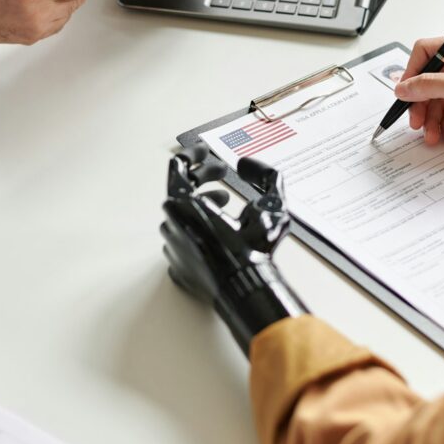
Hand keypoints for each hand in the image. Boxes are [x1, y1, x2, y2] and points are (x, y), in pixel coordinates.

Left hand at [161, 146, 305, 353]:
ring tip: (223, 202)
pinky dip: (196, 229)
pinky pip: (182, 239)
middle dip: (202, 178)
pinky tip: (215, 229)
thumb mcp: (271, 206)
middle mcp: (172, 224)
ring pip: (180, 215)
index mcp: (185, 205)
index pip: (178, 167)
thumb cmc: (254, 251)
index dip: (194, 155)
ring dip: (200, 204)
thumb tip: (248, 166)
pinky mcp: (177, 267)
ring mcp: (172, 248)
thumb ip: (267, 176)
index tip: (206, 152)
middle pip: (179, 190)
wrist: (245, 291)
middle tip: (220, 174)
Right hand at [394, 36, 443, 169]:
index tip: (405, 92)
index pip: (427, 51)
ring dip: (431, 119)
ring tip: (432, 135)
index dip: (412, 72)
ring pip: (435, 101)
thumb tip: (403, 87)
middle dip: (420, 103)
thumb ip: (429, 85)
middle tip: (415, 121)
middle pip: (427, 81)